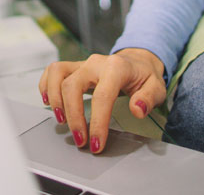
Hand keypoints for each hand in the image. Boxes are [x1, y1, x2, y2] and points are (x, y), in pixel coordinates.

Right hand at [38, 48, 166, 153]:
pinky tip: (47, 102)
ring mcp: (82, 63)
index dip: (97, 122)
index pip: (102, 96)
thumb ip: (148, 98)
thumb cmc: (144, 76)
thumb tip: (138, 109)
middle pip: (73, 86)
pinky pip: (53, 71)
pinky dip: (46, 85)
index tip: (96, 143)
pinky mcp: (74, 67)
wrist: (137, 61)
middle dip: (74, 117)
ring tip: (62, 121)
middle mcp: (95, 63)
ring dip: (55, 100)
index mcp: (117, 68)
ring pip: (58, 74)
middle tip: (80, 140)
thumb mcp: (157, 87)